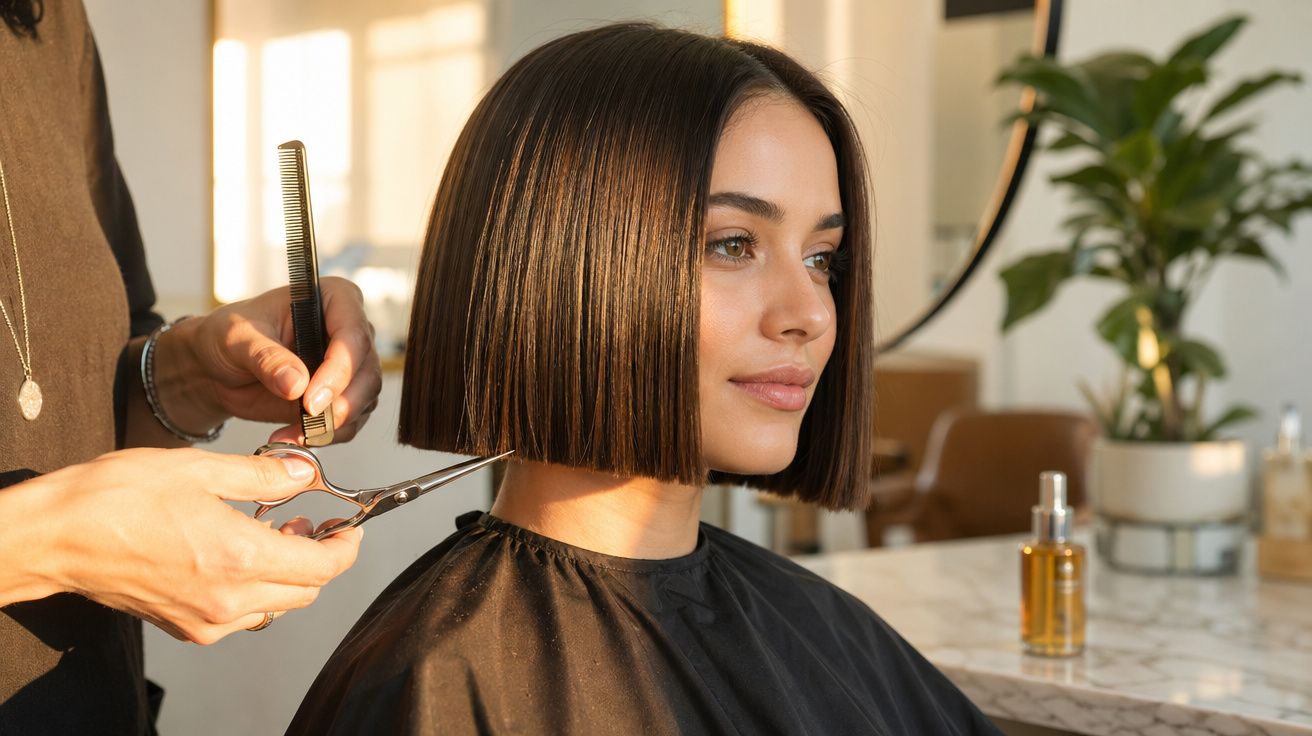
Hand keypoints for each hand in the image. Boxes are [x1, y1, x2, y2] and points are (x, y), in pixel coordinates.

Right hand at [26, 447, 361, 643]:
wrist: (57, 536)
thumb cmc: (119, 496)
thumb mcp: (200, 468)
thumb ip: (262, 475)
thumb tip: (306, 473)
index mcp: (240, 558)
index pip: (323, 567)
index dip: (346, 547)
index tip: (350, 527)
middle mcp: (229, 600)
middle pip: (306, 591)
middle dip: (320, 558)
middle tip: (313, 523)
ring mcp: (206, 621)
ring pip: (275, 606)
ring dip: (288, 574)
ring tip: (276, 531)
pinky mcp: (184, 627)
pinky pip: (241, 615)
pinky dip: (255, 587)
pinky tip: (240, 552)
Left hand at [158, 277, 381, 442]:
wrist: (219, 367)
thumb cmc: (229, 336)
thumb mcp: (238, 339)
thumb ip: (266, 357)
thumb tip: (296, 384)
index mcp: (333, 299)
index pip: (353, 333)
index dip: (339, 369)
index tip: (311, 399)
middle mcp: (349, 331)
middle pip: (367, 371)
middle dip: (341, 403)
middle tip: (308, 420)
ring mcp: (350, 366)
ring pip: (364, 399)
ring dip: (333, 423)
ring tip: (292, 433)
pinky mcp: (342, 396)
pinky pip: (349, 421)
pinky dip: (325, 435)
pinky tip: (292, 436)